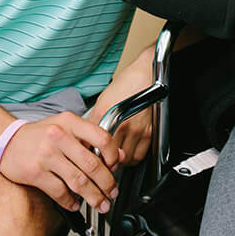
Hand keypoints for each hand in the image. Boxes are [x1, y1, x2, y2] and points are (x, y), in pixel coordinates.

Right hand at [0, 112, 121, 213]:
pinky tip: (75, 204)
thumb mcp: (66, 128)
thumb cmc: (39, 135)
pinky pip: (60, 192)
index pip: (101, 137)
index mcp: (70, 122)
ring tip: (99, 203)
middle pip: (92, 164)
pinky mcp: (36, 172)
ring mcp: (47, 154)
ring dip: (93, 196)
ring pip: (78, 181)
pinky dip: (71, 202)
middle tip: (112, 193)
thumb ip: (90, 139)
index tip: (115, 167)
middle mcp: (59, 136)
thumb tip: (118, 155)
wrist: (6, 140)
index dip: (112, 156)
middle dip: (106, 183)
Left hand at [88, 46, 154, 164]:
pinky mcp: (149, 132)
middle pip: (109, 155)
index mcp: (105, 113)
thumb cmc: (126, 84)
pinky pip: (139, 155)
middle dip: (104, 160)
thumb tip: (85, 138)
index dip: (89, 155)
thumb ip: (95, 120)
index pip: (92, 144)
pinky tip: (127, 152)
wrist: (147, 74)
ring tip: (114, 156)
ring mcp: (137, 129)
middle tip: (101, 159)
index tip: (88, 158)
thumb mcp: (102, 100)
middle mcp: (121, 123)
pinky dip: (133, 158)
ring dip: (118, 161)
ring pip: (124, 159)